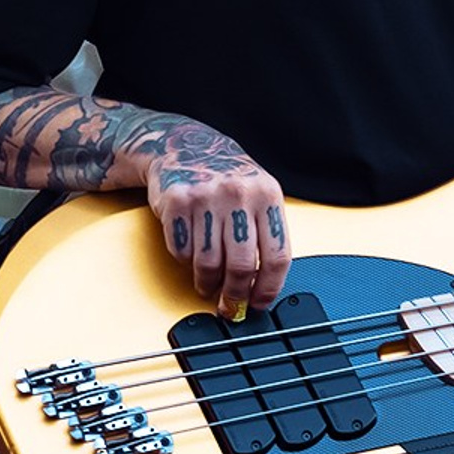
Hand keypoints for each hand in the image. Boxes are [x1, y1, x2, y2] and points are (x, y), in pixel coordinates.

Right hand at [141, 120, 290, 318]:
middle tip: (230, 306)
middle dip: (235, 295)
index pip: (277, 255)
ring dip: (207, 284)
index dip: (269, 287)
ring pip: (208, 263)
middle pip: (241, 265)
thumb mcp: (259, 195)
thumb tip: (262, 285)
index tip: (260, 303)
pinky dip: (186, 262)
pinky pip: (182, 251)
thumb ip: (265, 233)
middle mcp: (239, 195)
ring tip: (208, 285)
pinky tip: (192, 256)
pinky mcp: (176, 203)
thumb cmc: (228, 178)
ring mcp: (206, 198)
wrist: (187, 148)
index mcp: (268, 195)